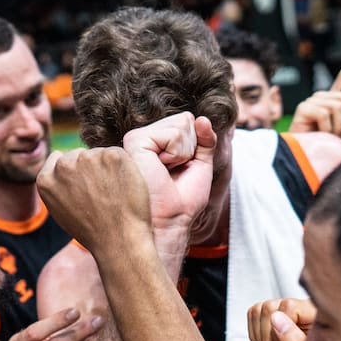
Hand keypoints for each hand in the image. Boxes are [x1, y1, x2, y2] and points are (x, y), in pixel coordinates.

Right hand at [36, 146, 152, 254]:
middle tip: (101, 193)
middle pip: (79, 154)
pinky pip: (117, 155)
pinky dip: (123, 167)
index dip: (74, 172)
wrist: (119, 241)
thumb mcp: (60, 210)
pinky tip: (123, 187)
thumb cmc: (93, 231)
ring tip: (112, 193)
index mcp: (46, 179)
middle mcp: (64, 166)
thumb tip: (61, 167)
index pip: (58, 159)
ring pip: (98, 154)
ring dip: (106, 167)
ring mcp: (87, 158)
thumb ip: (57, 185)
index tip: (84, 186)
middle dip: (90, 168)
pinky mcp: (112, 156)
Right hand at [122, 112, 216, 232]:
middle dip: (190, 148)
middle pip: (185, 119)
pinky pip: (174, 134)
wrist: (170, 222)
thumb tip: (203, 119)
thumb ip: (204, 140)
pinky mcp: (135, 141)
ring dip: (183, 153)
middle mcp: (142, 138)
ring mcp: (136, 138)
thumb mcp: (200, 165)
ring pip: (181, 125)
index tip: (180, 170)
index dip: (194, 147)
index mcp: (154, 143)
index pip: (186, 121)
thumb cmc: (182, 202)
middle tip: (172, 173)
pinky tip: (161, 169)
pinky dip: (177, 154)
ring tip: (165, 172)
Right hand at [247, 297, 326, 340]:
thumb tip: (278, 318)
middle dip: (269, 336)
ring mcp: (287, 313)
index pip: (289, 306)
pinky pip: (253, 313)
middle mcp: (304, 311)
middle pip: (271, 307)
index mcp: (318, 320)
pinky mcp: (271, 318)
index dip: (281, 330)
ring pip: (260, 309)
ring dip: (261, 336)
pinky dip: (254, 335)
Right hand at [289, 64, 340, 139]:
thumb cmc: (326, 143)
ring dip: (340, 127)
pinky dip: (328, 128)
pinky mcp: (303, 108)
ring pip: (338, 106)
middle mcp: (322, 96)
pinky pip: (324, 114)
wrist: (305, 155)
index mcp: (333, 99)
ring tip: (334, 137)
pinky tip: (323, 135)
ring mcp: (312, 101)